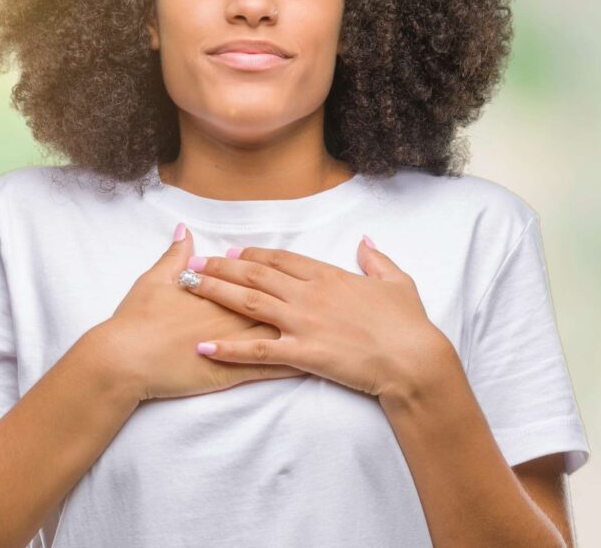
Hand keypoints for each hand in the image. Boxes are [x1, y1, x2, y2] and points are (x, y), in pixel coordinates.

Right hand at [88, 224, 308, 402]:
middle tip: (330, 294)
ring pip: (281, 335)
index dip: (281, 273)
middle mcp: (233, 315)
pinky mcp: (231, 374)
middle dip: (305, 299)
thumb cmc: (136, 319)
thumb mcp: (155, 280)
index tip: (304, 269)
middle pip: (278, 303)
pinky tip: (316, 364)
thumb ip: (174, 256)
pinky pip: (269, 370)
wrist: (122, 360)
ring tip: (333, 326)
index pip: (258, 278)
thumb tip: (184, 232)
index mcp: (219, 292)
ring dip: (307, 331)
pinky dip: (294, 366)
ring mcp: (234, 346)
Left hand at [178, 236, 454, 401]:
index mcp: (330, 276)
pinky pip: (256, 350)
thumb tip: (365, 241)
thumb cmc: (408, 323)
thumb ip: (377, 260)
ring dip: (215, 292)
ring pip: (249, 302)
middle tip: (194, 263)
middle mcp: (310, 295)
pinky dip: (228, 348)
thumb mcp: (398, 282)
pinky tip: (203, 346)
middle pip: (257, 274)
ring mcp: (303, 323)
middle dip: (222, 267)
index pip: (283, 259)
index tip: (234, 251)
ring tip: (187, 286)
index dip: (255, 254)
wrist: (412, 359)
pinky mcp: (302, 353)